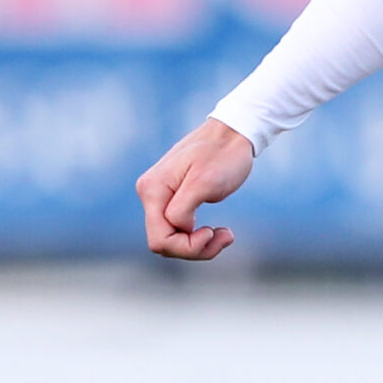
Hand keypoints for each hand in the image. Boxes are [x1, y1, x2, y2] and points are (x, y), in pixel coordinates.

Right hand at [136, 118, 253, 259]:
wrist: (232, 133)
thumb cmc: (223, 155)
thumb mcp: (205, 183)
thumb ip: (182, 209)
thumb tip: (177, 227)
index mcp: (153, 190)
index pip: (160, 240)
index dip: (187, 247)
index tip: (213, 232)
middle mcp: (149, 193)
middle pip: (164, 243)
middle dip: (195, 248)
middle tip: (226, 236)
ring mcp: (159, 196)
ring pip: (172, 239)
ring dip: (199, 245)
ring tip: (225, 234)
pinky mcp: (172, 198)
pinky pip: (178, 229)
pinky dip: (197, 236)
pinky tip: (216, 230)